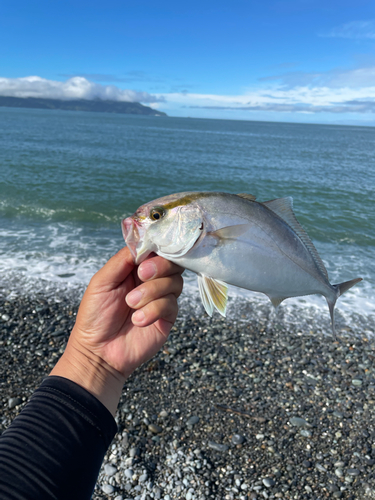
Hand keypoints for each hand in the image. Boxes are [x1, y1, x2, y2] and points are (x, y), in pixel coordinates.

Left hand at [50, 247, 183, 413]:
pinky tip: (138, 320)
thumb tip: (141, 242)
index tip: (146, 255)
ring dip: (152, 291)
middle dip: (159, 266)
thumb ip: (122, 260)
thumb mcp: (102, 281)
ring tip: (131, 304)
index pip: (156, 250)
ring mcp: (161, 298)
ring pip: (174, 282)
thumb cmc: (95, 315)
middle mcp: (152, 280)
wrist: (98, 352)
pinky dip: (154, 310)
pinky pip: (171, 304)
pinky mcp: (167, 317)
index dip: (156, 248)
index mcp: (135, 268)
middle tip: (142, 275)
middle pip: (172, 262)